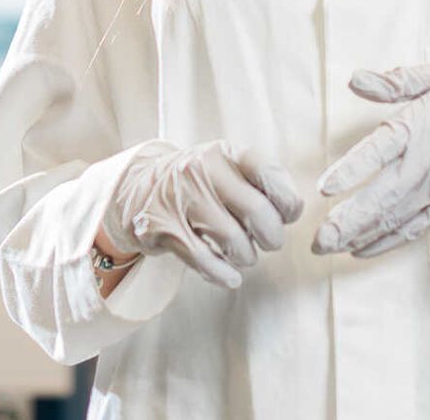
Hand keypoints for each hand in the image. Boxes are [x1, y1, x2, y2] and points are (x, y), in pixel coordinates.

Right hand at [103, 141, 303, 289]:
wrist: (137, 189)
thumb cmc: (198, 183)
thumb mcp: (225, 168)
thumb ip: (260, 182)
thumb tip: (292, 210)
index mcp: (224, 153)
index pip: (269, 174)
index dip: (288, 202)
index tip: (286, 215)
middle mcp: (201, 170)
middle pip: (258, 212)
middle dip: (271, 237)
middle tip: (268, 241)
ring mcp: (180, 199)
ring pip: (233, 241)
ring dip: (246, 257)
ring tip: (242, 253)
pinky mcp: (163, 229)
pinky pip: (205, 261)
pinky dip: (223, 274)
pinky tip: (229, 276)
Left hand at [312, 64, 429, 257]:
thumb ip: (395, 81)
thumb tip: (356, 79)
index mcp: (418, 128)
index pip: (380, 150)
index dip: (352, 169)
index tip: (325, 187)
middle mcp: (426, 163)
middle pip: (384, 195)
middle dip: (349, 219)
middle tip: (319, 238)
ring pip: (396, 217)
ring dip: (361, 235)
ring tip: (329, 246)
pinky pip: (415, 228)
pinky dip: (387, 242)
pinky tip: (361, 250)